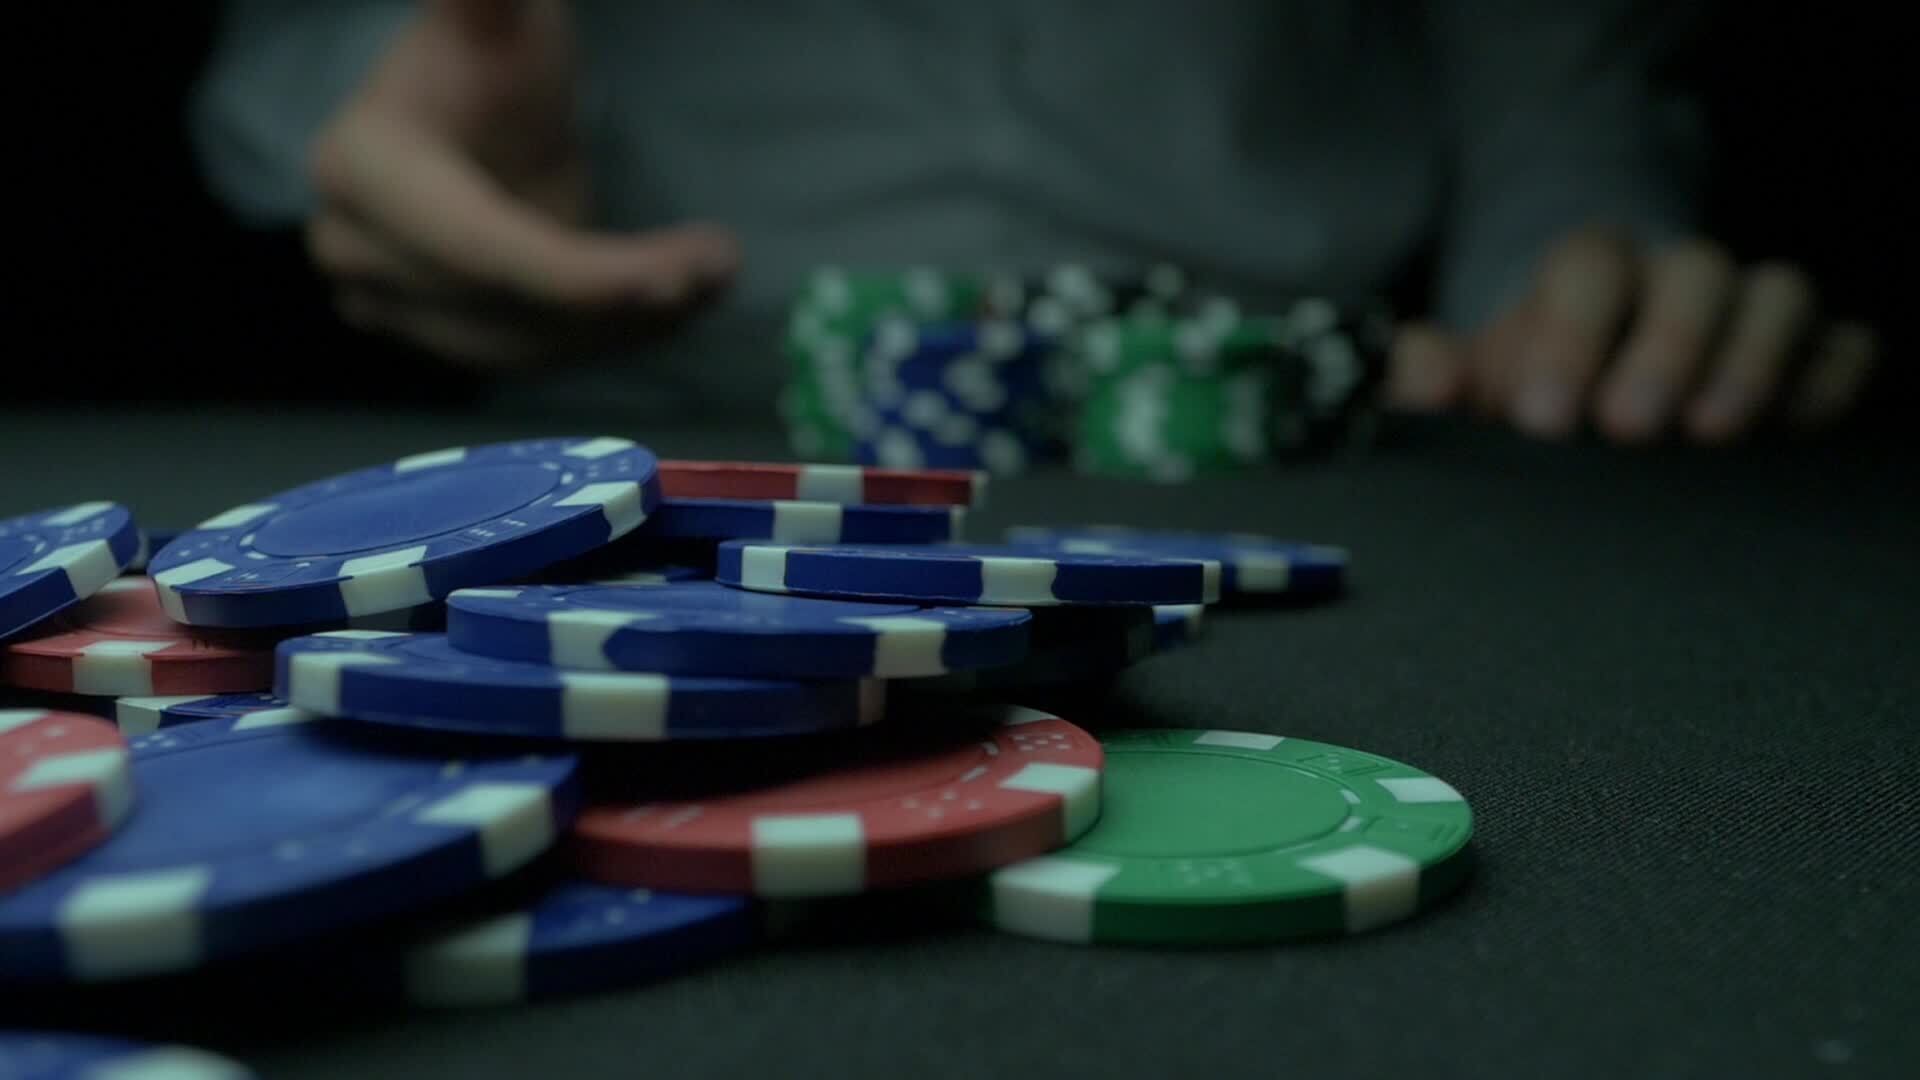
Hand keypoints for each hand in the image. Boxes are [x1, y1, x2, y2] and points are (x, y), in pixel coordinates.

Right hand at [305, 0, 739, 370]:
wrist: (467, 108)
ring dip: (629, 326)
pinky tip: (668, 306)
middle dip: (628, 298)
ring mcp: (380, 301)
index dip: (586, 275)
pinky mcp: (428, 335)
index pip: (487, 248)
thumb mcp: (500, 17)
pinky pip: (530, 356)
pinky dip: (605, 337)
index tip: (688, 270)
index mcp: (365, 168)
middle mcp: (355, 248)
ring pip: (528, 346)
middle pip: (512, 306)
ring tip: (709, 282)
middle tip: (722, 268)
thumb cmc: (492, 55)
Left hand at [1388, 225, 1879, 442]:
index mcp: (1586, 274)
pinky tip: (1796, 429)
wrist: (1590, 405)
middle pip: (1693, 269)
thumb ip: (1429, 381)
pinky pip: (1840, 345)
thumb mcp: (1473, 390)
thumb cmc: (1529, 396)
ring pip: (1775, 293)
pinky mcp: (1805, 357)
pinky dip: (1828, 377)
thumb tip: (1421, 373)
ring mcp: (1744, 313)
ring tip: (1713, 432)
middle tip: (1630, 427)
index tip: (1542, 418)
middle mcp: (1672, 278)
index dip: (1571, 333)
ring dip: (1752, 357)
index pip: (1589, 266)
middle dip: (1667, 344)